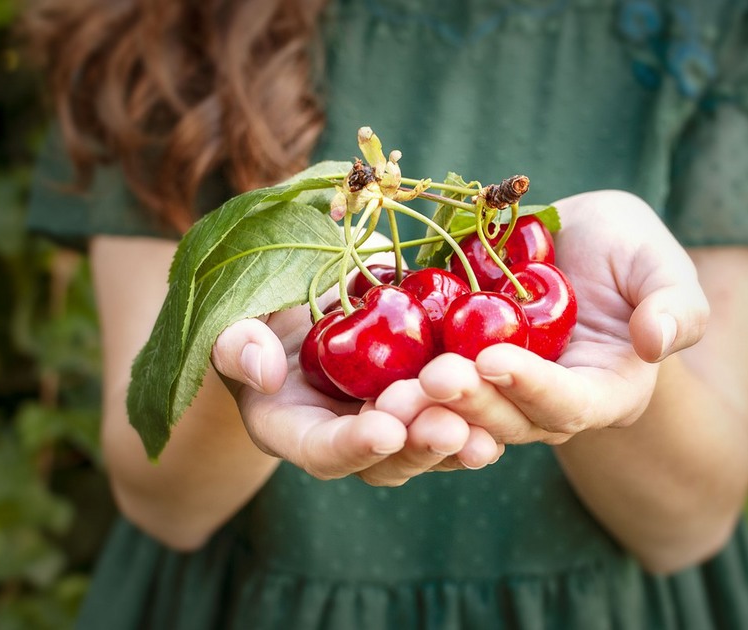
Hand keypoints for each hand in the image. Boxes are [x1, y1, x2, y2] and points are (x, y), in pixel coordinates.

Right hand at [209, 291, 503, 486]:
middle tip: (448, 426)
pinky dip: (485, 409)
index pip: (320, 452)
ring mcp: (390, 420)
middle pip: (385, 462)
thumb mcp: (236, 313)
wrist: (301, 283)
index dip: (352, 446)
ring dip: (459, 439)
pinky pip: (459, 413)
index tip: (384, 430)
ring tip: (485, 429)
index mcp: (289, 426)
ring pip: (429, 447)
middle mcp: (344, 437)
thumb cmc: (256, 297)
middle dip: (418, 445)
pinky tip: (511, 398)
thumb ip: (238, 343)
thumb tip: (264, 371)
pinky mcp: (427, 397)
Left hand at [375, 190, 709, 443]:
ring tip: (392, 390)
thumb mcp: (663, 265)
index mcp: (605, 392)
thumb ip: (678, 305)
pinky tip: (366, 371)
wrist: (573, 241)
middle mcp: (546, 406)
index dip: (534, 388)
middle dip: (469, 402)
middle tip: (430, 378)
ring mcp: (496, 394)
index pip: (571, 404)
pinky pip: (425, 386)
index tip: (495, 359)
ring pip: (460, 413)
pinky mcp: (456, 370)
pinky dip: (398, 382)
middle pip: (508, 420)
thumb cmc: (629, 252)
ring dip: (426, 407)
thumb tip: (657, 342)